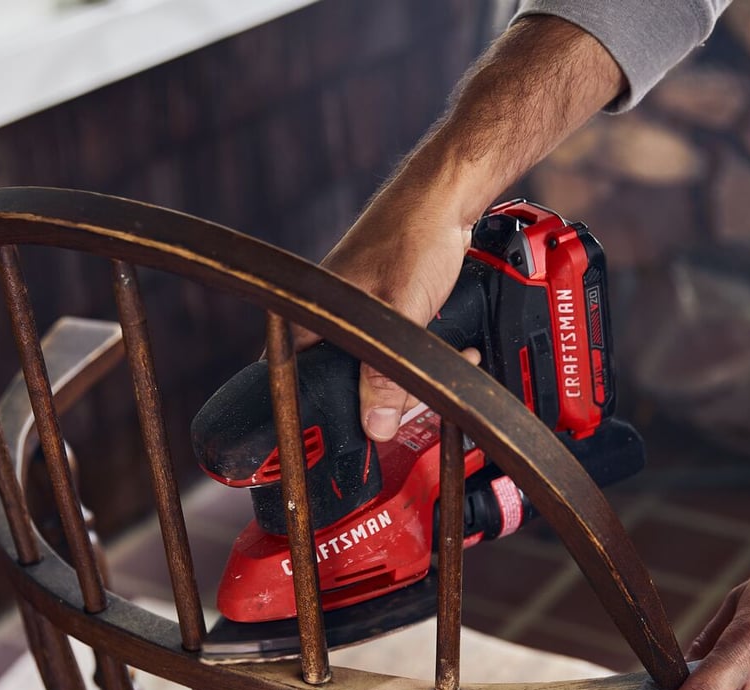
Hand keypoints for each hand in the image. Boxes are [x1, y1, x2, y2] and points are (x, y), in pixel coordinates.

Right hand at [301, 190, 476, 439]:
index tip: (358, 433)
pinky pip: (397, 353)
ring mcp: (355, 318)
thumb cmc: (414, 234)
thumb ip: (385, 374)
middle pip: (345, 389)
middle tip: (419, 396)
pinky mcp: (383, 314)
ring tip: (450, 364)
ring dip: (415, 378)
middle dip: (389, 399)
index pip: (297, 386)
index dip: (326, 416)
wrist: (448, 196)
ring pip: (376, 374)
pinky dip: (424, 358)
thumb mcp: (401, 314)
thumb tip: (374, 425)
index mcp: (306, 317)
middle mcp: (324, 320)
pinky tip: (453, 351)